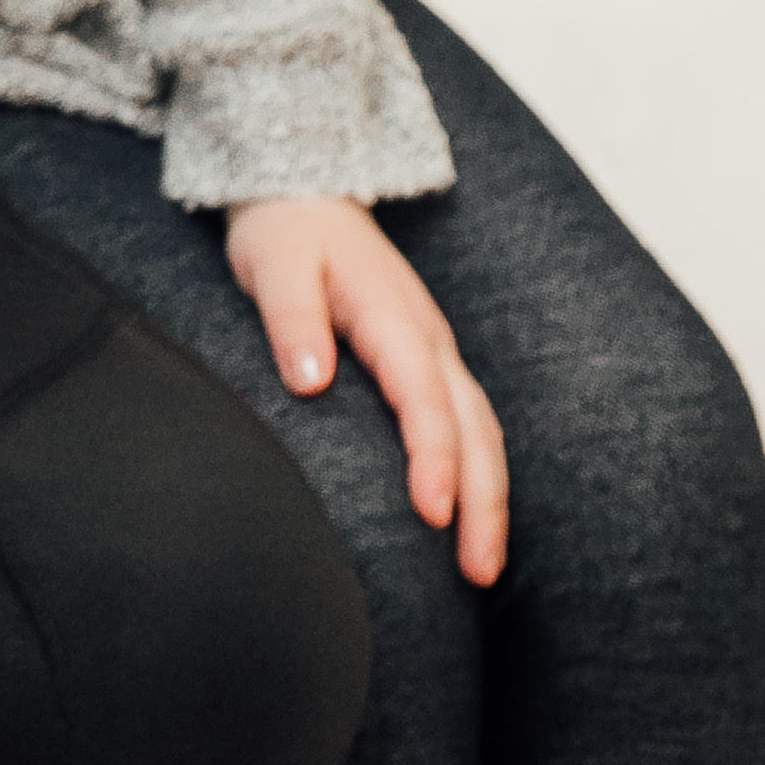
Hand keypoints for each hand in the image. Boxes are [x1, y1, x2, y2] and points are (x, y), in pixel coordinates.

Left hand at [225, 195, 509, 586]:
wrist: (306, 191)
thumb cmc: (286, 233)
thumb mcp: (274, 263)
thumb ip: (291, 320)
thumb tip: (310, 384)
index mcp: (393, 316)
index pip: (423, 397)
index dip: (433, 457)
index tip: (432, 515)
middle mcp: (428, 339)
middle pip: (473, 427)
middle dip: (483, 501)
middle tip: (478, 573)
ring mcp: (436, 352)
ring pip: (481, 431)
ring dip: (490, 498)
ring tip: (482, 569)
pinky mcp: (428, 364)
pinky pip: (469, 425)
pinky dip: (479, 475)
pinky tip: (468, 522)